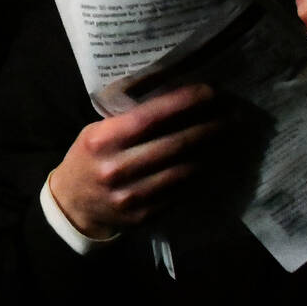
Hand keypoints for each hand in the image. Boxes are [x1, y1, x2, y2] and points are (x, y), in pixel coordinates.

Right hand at [47, 84, 228, 239]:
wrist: (73, 205)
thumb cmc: (88, 158)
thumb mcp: (96, 133)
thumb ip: (127, 121)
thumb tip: (174, 100)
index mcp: (101, 140)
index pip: (149, 117)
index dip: (182, 103)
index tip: (209, 91)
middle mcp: (116, 167)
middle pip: (174, 144)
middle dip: (208, 126)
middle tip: (233, 113)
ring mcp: (132, 194)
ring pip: (184, 169)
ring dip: (211, 150)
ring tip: (227, 135)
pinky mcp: (145, 214)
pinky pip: (181, 190)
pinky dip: (200, 173)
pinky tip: (212, 160)